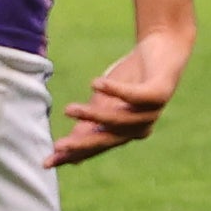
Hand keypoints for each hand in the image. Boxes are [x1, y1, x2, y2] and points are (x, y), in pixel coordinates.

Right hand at [49, 28, 192, 166]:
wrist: (163, 47)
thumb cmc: (130, 79)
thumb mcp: (104, 102)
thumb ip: (89, 123)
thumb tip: (63, 150)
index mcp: (124, 133)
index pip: (95, 147)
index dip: (72, 155)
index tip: (47, 162)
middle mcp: (139, 128)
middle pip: (108, 139)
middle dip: (82, 144)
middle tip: (58, 145)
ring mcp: (151, 113)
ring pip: (119, 120)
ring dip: (93, 115)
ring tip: (68, 109)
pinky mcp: (159, 94)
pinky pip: (136, 96)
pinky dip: (116, 91)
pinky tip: (95, 83)